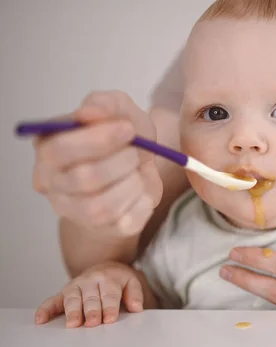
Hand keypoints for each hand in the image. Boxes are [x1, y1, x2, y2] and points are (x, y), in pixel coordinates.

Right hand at [32, 90, 162, 236]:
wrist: (139, 173)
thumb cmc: (123, 141)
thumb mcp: (119, 111)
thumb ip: (105, 105)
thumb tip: (89, 113)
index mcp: (48, 148)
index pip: (60, 149)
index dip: (98, 139)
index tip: (127, 128)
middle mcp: (53, 182)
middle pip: (84, 179)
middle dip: (121, 162)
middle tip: (135, 153)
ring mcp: (75, 210)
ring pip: (102, 206)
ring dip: (132, 184)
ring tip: (138, 172)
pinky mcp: (103, 229)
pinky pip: (125, 223)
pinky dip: (142, 204)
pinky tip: (142, 192)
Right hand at [34, 262, 143, 327]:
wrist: (105, 268)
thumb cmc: (119, 281)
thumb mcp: (132, 282)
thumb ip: (135, 294)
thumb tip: (137, 307)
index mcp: (108, 279)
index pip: (109, 295)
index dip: (110, 307)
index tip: (110, 319)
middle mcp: (90, 281)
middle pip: (90, 298)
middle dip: (91, 310)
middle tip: (92, 323)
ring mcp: (75, 286)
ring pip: (72, 299)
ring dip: (72, 311)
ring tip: (72, 324)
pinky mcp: (63, 293)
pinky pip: (52, 301)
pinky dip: (45, 309)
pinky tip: (40, 319)